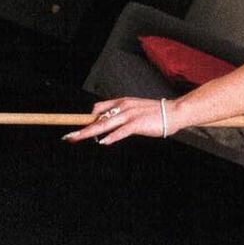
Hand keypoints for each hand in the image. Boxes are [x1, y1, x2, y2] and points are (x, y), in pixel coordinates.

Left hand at [63, 96, 178, 144]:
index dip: (86, 117)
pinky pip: (121, 131)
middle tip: (69, 136)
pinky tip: (103, 142)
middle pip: (97, 119)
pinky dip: (112, 137)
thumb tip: (108, 127)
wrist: (174, 112)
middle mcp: (123, 107)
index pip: (99, 108)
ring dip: (90, 133)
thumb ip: (121, 116)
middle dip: (82, 129)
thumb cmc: (155, 113)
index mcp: (121, 102)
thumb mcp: (135, 110)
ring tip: (78, 138)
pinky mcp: (138, 123)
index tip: (75, 125)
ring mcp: (130, 115)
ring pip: (105, 125)